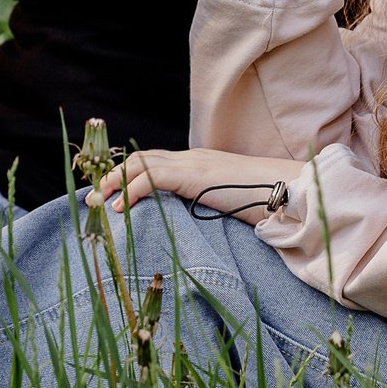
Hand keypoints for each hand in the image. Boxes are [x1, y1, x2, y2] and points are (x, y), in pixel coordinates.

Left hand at [88, 148, 305, 220]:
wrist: (292, 191)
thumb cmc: (268, 203)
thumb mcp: (231, 205)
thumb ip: (210, 208)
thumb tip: (197, 230)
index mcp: (199, 164)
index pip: (154, 161)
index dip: (128, 176)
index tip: (109, 195)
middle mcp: (192, 157)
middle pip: (140, 157)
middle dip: (112, 176)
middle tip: (94, 199)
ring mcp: (193, 163)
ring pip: (140, 163)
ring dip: (113, 182)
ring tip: (97, 203)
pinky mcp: (194, 174)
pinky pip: (151, 177)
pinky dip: (130, 190)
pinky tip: (119, 208)